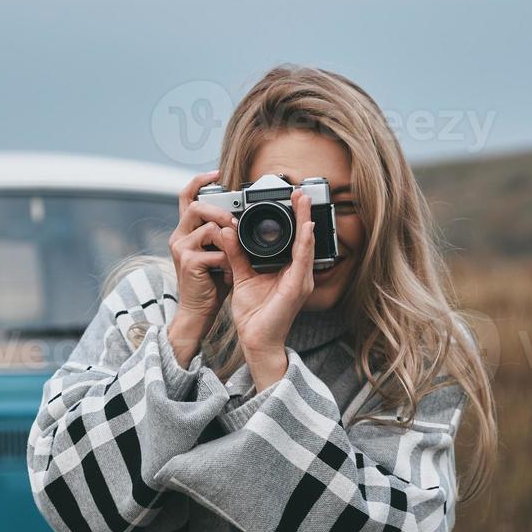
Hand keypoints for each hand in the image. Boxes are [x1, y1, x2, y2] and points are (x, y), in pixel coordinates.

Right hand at [167, 170, 234, 364]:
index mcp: (186, 231)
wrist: (198, 312)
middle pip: (194, 206)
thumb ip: (224, 235)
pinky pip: (214, 250)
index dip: (199, 181)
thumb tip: (240, 219)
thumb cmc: (210, 284)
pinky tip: (230, 272)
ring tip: (236, 249)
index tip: (217, 173)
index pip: (186, 197)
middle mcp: (178, 236)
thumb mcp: (218, 254)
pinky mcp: (188, 262)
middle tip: (235, 222)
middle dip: (219, 211)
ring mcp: (181, 248)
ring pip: (206, 225)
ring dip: (226, 235)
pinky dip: (227, 260)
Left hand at [209, 188, 316, 389]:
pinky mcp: (297, 288)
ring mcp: (300, 280)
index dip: (293, 218)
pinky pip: (302, 260)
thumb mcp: (241, 277)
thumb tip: (226, 231)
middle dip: (303, 213)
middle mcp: (298, 274)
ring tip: (303, 200)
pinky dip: (304, 242)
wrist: (256, 341)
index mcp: (287, 270)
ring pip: (305, 244)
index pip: (292, 239)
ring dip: (305, 221)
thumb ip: (235, 254)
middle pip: (303, 238)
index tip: (289, 198)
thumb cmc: (253, 315)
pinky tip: (305, 227)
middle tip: (300, 191)